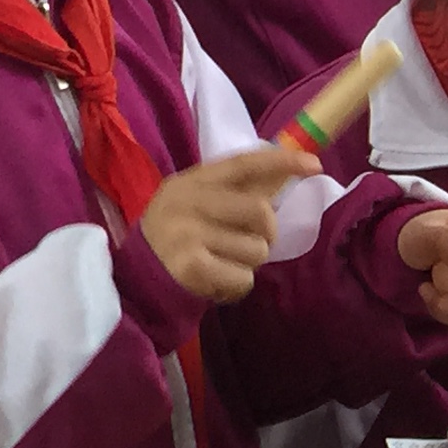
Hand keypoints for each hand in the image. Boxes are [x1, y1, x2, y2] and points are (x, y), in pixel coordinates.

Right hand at [140, 144, 314, 303]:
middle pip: (260, 212)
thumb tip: (289, 168)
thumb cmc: (178, 238)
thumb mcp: (200, 205)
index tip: (314, 164)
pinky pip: (243, 278)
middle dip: (266, 233)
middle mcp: (187, 202)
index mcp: (191, 181)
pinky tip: (215, 281)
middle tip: (247, 243)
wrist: (133, 281)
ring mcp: (187, 234)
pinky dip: (236, 286)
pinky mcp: (190, 267)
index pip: (243, 164)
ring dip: (248, 263)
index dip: (281, 161)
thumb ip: (242, 190)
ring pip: (256, 250)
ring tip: (221, 263)